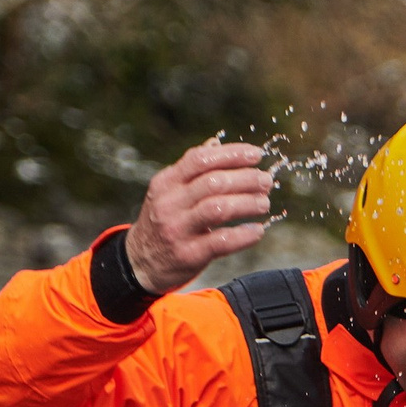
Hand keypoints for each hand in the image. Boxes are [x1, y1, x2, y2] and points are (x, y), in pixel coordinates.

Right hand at [122, 141, 275, 293]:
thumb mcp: (169, 192)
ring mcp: (177, 229)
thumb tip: (215, 143)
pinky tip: (257, 230)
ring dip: (247, 203)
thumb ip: (191, 170)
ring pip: (218, 209)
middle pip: (213, 183)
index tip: (257, 155)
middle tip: (266, 181)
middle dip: (246, 179)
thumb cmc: (163, 222)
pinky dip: (243, 235)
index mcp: (166, 183)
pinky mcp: (188, 254)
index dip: (232, 154)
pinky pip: (221, 241)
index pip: (200, 159)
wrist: (139, 263)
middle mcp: (169, 203)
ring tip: (264, 203)